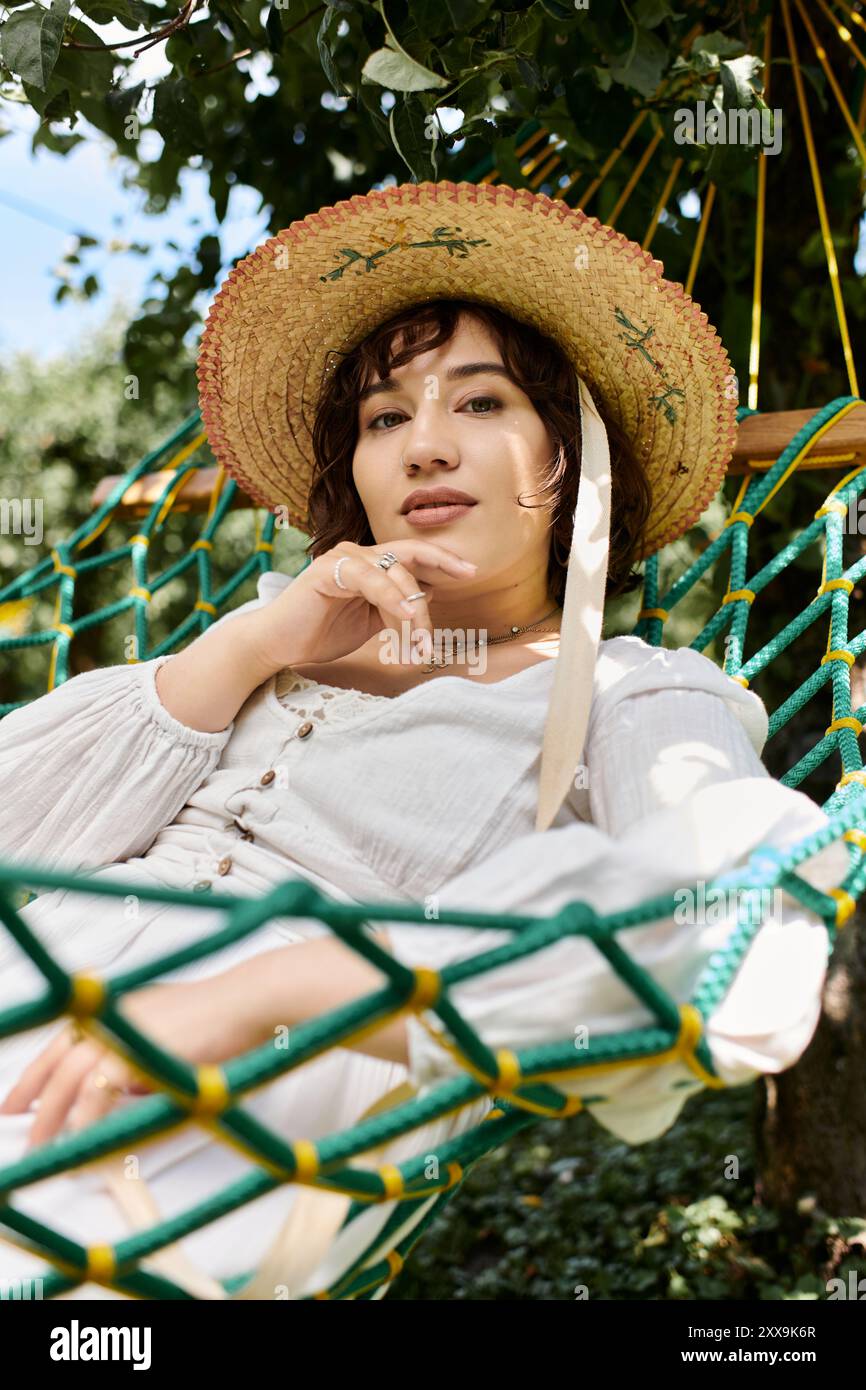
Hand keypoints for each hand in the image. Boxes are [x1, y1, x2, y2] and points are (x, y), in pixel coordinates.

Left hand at [0, 969, 265, 1150]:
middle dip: (30, 1097)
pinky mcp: (136, 1052)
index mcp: (118, 1008)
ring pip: (68, 1080)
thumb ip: (141, 1057)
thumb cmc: (224, 1016)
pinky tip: (81, 1139)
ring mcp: (122, 1032)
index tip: (19, 1096)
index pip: (62, 1041)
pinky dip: (85, 1121)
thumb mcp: (171, 1032)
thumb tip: (123, 1092)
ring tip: (42, 1148)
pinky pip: (97, 1095)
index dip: (35, 1072)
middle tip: (17, 1125)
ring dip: (51, 1118)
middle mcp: (113, 1016)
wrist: (249, 1000)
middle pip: (56, 1061)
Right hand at [245, 539, 477, 669]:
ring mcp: (343, 559)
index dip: (443, 560)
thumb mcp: (371, 622)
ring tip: (421, 644)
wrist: (279, 644)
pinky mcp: (328, 570)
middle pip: (411, 555)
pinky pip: (371, 580)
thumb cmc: (322, 633)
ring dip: (415, 611)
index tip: (470, 572)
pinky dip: (392, 597)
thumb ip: (397, 608)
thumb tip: (431, 596)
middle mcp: (359, 555)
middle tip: (467, 575)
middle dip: (443, 563)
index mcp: (370, 564)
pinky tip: (406, 614)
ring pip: (395, 574)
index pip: (413, 557)